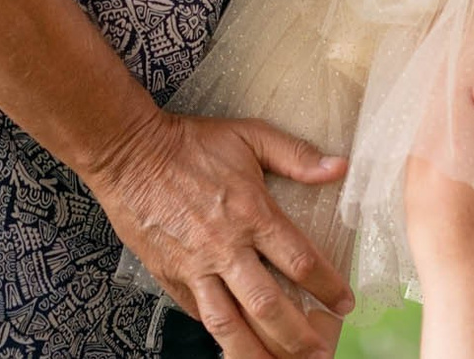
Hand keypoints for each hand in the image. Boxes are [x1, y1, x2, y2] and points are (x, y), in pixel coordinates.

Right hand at [86, 110, 352, 358]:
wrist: (129, 153)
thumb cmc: (190, 143)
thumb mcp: (249, 135)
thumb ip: (296, 155)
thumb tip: (339, 167)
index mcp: (252, 214)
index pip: (300, 261)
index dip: (327, 287)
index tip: (344, 303)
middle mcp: (225, 248)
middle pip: (268, 306)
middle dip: (298, 336)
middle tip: (319, 352)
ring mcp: (195, 268)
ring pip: (229, 325)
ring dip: (256, 352)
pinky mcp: (170, 277)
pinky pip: (199, 315)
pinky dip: (220, 335)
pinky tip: (237, 346)